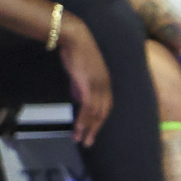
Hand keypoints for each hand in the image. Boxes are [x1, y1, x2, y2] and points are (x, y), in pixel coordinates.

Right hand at [57, 18, 112, 145]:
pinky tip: (78, 128)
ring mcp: (98, 85)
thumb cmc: (75, 52)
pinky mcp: (88, 85)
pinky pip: (87, 107)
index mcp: (105, 82)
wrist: (74, 37)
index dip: (100, 120)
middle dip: (96, 129)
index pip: (106, 107)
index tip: (93, 131)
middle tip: (88, 143)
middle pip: (103, 113)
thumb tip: (77, 98)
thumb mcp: (80, 72)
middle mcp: (105, 86)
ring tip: (81, 140)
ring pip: (95, 113)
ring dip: (88, 128)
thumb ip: (80, 86)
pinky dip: (83, 119)